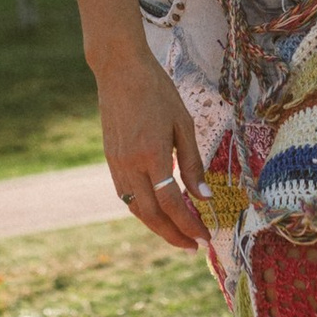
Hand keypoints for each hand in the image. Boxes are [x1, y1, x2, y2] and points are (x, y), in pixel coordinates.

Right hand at [94, 44, 210, 250]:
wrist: (119, 70)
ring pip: (135, 208)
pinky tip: (158, 211)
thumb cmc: (157, 91)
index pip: (172, 203)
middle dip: (173, 235)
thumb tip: (205, 197)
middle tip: (194, 246)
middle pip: (151, 214)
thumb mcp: (183, 123)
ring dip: (157, 226)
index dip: (189, 224)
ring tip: (178, 234)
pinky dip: (143, 209)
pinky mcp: (110, 159)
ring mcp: (116, 163)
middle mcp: (130, 164)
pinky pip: (126, 194)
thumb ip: (193, 163)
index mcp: (152, 154)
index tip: (205, 237)